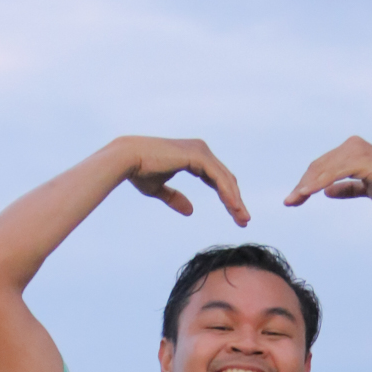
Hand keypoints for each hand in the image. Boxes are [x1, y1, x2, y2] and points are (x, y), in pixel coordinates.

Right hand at [119, 137, 249, 225]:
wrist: (127, 160)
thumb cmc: (139, 172)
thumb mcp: (159, 189)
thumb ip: (175, 198)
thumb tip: (191, 211)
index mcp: (194, 157)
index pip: (217, 179)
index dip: (227, 198)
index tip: (236, 216)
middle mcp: (201, 150)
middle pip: (226, 179)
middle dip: (236, 201)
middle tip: (244, 221)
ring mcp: (201, 151)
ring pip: (226, 179)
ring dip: (235, 200)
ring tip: (242, 219)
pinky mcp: (198, 155)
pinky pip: (219, 177)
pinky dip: (227, 193)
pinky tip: (233, 208)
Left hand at [284, 136, 371, 211]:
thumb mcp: (363, 188)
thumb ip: (346, 188)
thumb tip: (326, 191)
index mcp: (352, 149)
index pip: (322, 165)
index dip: (307, 182)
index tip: (294, 198)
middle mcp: (352, 145)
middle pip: (318, 166)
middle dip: (302, 185)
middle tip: (289, 202)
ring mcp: (356, 151)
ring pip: (323, 169)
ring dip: (306, 186)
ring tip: (294, 200)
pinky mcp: (361, 161)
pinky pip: (334, 173)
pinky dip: (319, 183)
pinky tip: (307, 193)